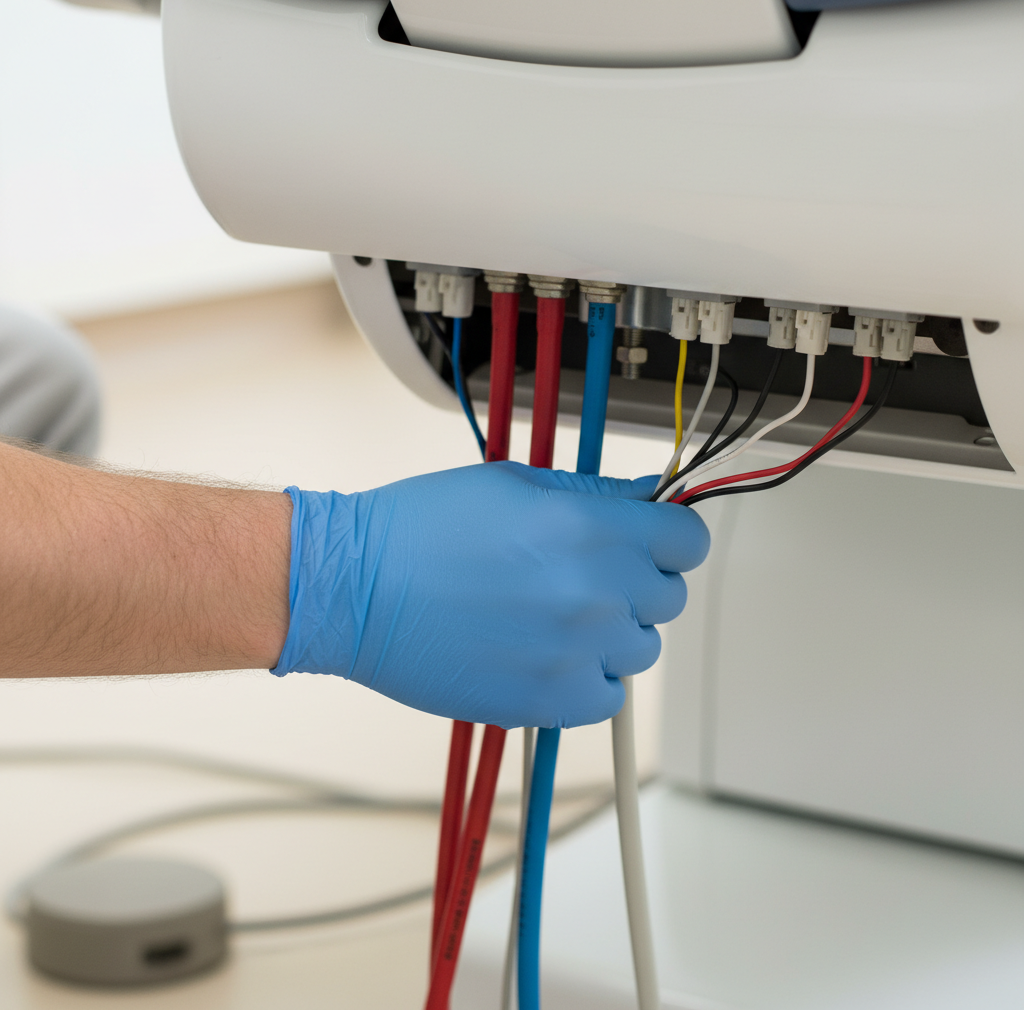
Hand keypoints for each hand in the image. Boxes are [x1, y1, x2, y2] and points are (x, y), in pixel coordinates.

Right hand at [273, 461, 708, 727]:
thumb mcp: (513, 483)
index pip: (687, 540)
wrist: (357, 588)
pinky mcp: (551, 701)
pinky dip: (589, 679)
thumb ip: (592, 492)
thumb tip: (643, 498)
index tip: (654, 541)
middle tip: (590, 576)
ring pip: (641, 648)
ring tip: (556, 617)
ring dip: (612, 632)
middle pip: (670, 596)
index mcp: (589, 528)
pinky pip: (609, 696)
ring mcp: (576, 652)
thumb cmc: (420, 529)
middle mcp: (594, 591)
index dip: (670, 536)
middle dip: (638, 582)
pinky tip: (548, 655)